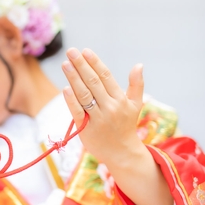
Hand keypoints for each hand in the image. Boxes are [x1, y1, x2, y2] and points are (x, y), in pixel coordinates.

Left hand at [61, 48, 145, 167]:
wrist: (122, 153)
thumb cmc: (126, 126)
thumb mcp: (135, 105)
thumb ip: (136, 85)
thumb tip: (139, 65)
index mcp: (121, 100)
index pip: (106, 77)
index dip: (95, 63)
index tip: (85, 50)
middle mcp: (110, 107)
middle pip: (93, 82)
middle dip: (81, 65)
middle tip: (71, 51)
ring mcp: (98, 118)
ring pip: (84, 95)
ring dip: (74, 78)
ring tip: (65, 64)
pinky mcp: (86, 129)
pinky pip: (78, 112)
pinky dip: (71, 100)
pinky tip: (65, 87)